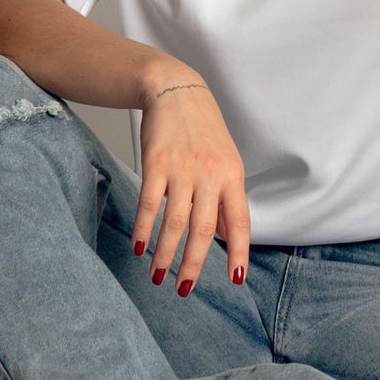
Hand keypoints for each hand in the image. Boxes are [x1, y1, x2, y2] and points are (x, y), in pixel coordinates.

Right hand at [130, 74, 249, 295]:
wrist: (176, 90)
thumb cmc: (204, 131)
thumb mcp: (226, 162)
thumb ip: (225, 200)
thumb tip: (227, 237)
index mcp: (233, 176)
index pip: (240, 221)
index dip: (239, 251)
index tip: (236, 279)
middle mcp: (210, 174)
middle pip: (204, 229)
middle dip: (194, 263)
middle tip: (184, 289)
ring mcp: (183, 168)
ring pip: (175, 221)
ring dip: (165, 253)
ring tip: (158, 275)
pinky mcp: (156, 162)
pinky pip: (150, 203)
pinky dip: (144, 228)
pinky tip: (140, 247)